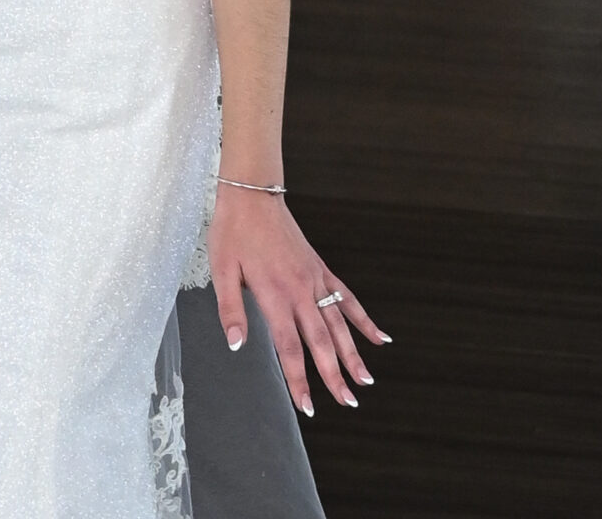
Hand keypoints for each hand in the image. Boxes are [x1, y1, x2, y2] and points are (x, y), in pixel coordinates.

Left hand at [207, 187, 387, 415]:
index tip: (307, 406)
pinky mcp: (321, 269)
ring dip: (353, 354)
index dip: (300, 379)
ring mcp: (315, 280)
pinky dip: (364, 320)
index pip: (290, 348)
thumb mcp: (221, 270)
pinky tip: (381, 338)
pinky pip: (347, 298)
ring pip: (339, 325)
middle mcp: (300, 291)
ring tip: (366, 381)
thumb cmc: (232, 232)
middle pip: (321, 342)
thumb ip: (231, 310)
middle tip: (348, 403)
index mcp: (274, 295)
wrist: (252, 196)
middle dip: (334, 375)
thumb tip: (236, 345)